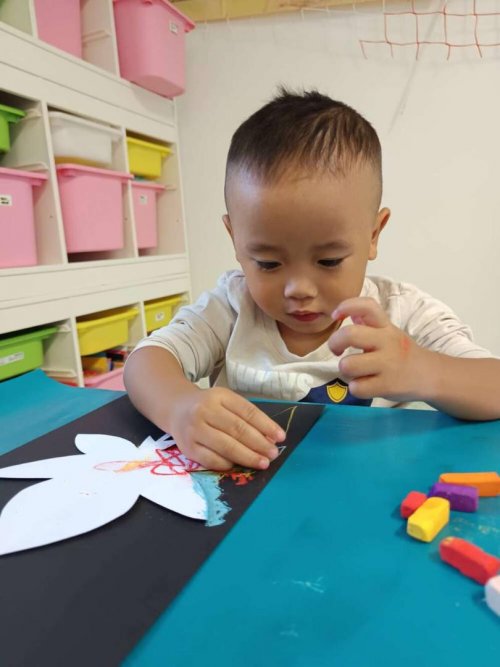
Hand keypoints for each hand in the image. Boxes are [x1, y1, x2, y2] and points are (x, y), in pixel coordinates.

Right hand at [169, 386, 285, 470]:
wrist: (175, 409)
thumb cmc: (208, 406)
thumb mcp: (225, 401)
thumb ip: (246, 416)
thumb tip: (271, 437)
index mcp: (218, 396)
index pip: (247, 412)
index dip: (266, 425)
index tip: (281, 437)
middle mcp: (204, 411)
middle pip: (237, 429)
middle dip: (259, 444)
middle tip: (273, 454)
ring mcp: (194, 430)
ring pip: (225, 446)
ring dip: (247, 457)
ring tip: (263, 463)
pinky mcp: (187, 448)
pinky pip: (211, 460)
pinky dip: (228, 464)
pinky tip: (239, 465)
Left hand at [328, 297, 433, 402]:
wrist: (431, 375)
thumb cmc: (401, 353)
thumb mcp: (388, 332)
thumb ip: (367, 324)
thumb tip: (343, 312)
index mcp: (385, 326)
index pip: (367, 306)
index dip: (347, 306)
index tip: (336, 315)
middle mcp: (387, 341)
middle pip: (350, 335)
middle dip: (334, 343)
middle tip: (337, 350)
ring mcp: (388, 364)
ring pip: (348, 365)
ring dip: (346, 371)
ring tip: (357, 372)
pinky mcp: (387, 385)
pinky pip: (357, 387)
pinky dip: (357, 388)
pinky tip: (366, 385)